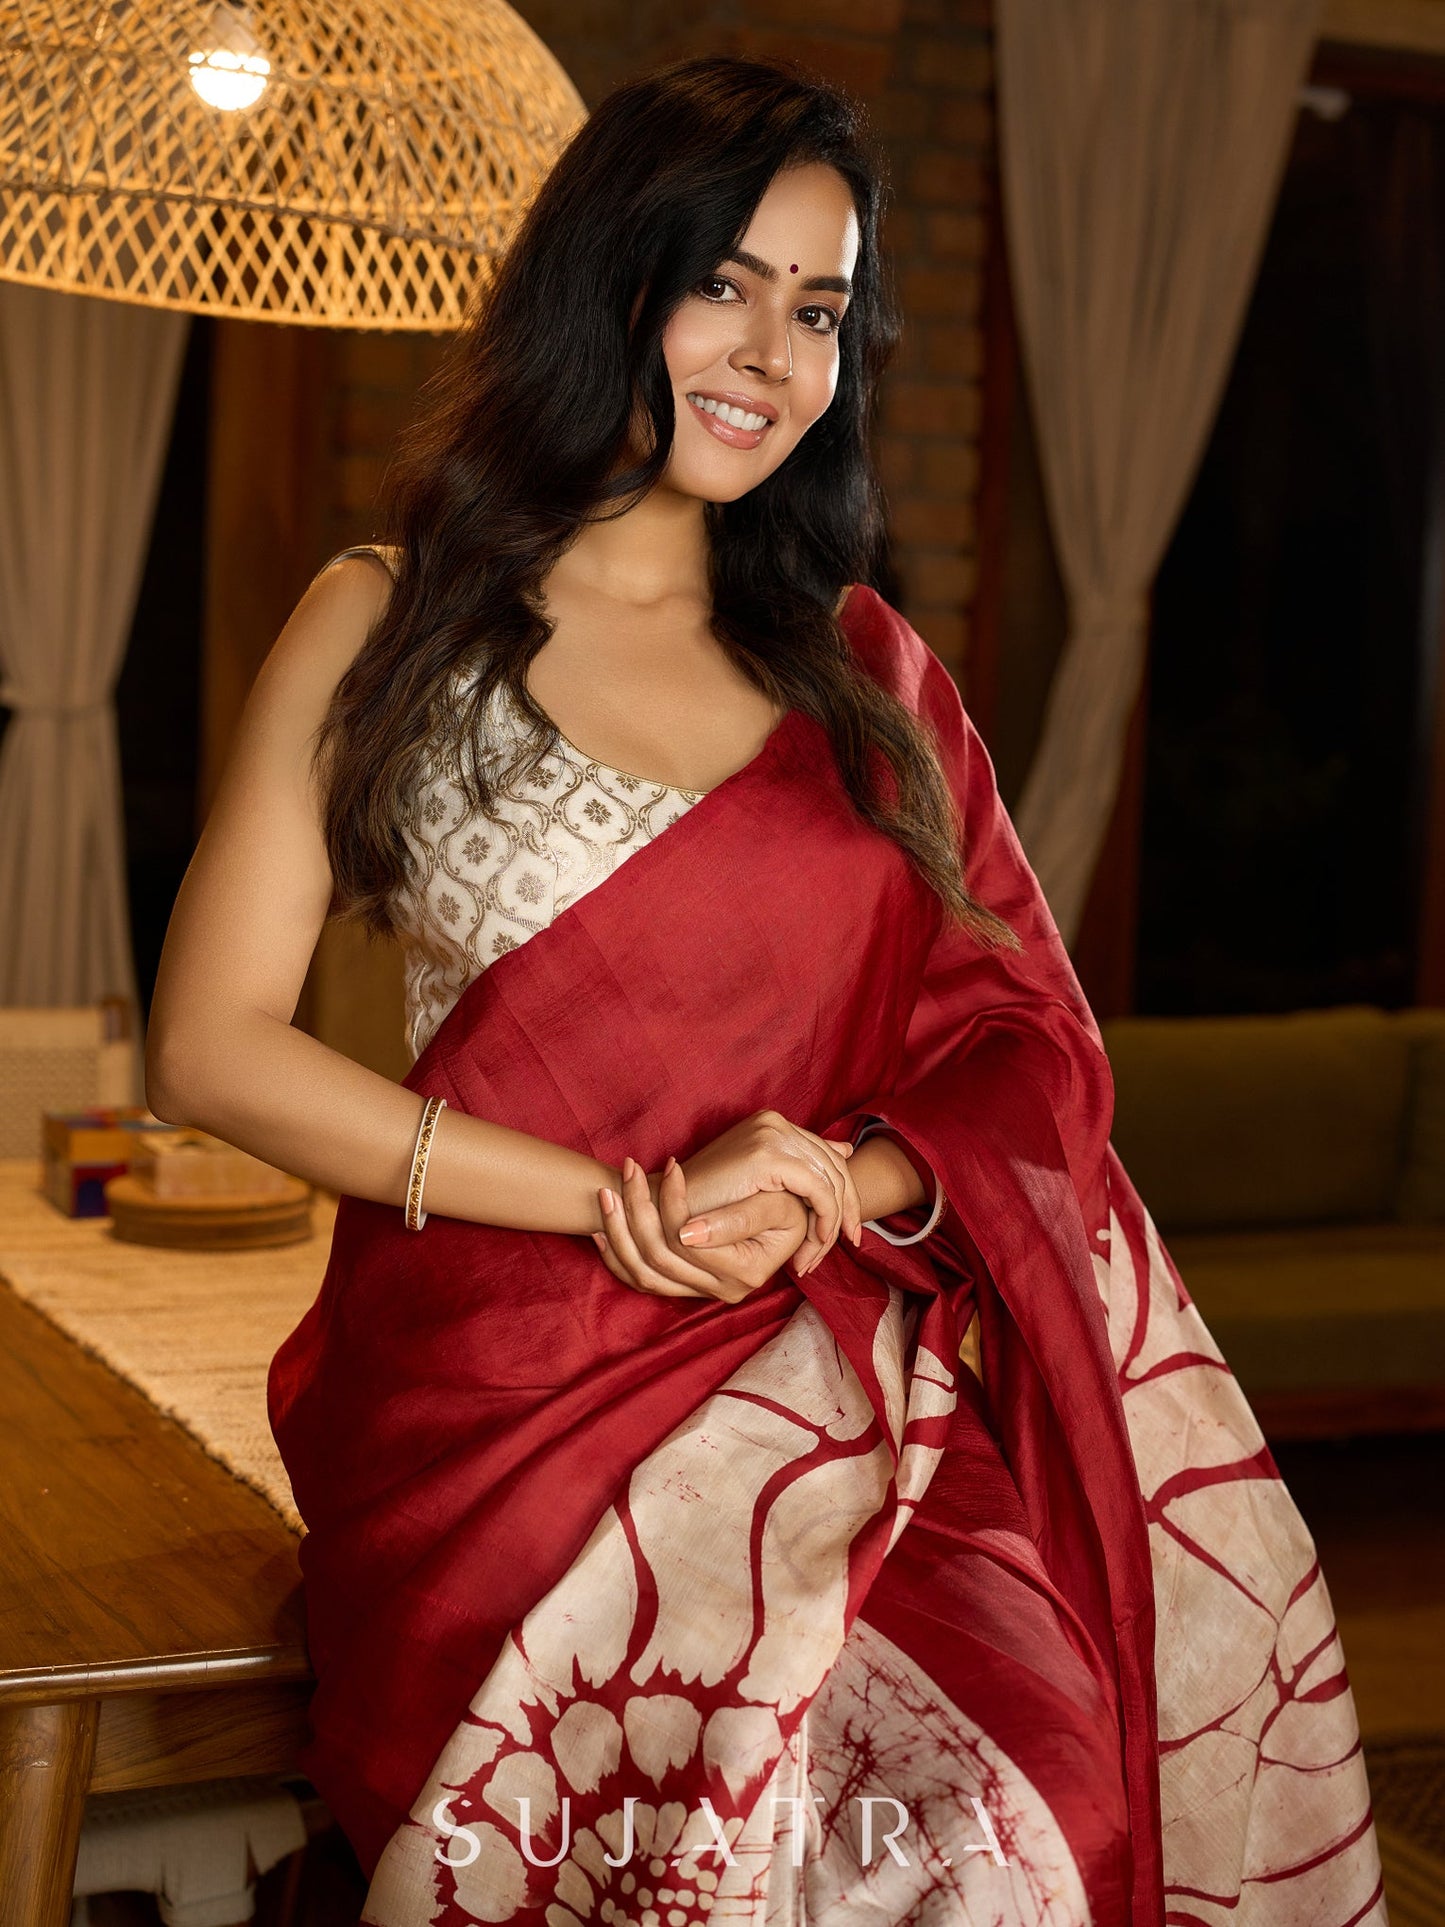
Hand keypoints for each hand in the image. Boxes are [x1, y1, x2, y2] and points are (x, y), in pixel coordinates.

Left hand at [593, 1157, 809, 1304]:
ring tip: (608, 1191)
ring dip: (619, 1231)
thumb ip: (740, 1218)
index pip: (688, 1240)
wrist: (784, 1218)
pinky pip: (638, 1281)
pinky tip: (601, 1228)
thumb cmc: (785, 1205)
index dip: (673, 1202)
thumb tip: (688, 1231)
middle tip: (628, 1169)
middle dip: (637, 1209)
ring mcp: (699, 1292)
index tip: (670, 1166)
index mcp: (744, 1273)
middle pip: (659, 1256)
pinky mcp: (683, 1288)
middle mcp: (720, 1291)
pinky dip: (615, 1256)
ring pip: (642, 1272)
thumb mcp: (777, 1207)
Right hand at [673, 1109, 861, 1274]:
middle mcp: (775, 1122)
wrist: (665, 1206)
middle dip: (848, 1207)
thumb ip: (798, 1167)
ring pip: (831, 1179)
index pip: (827, 1155)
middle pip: (834, 1165)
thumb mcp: (760, 1185)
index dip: (843, 1192)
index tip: (847, 1229)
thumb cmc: (705, 1202)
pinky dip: (825, 1218)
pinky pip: (818, 1189)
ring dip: (834, 1220)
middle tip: (853, 1242)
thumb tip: (848, 1150)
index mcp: (773, 1125)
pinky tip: (817, 1241)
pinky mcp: (767, 1155)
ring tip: (824, 1250)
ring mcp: (771, 1133)